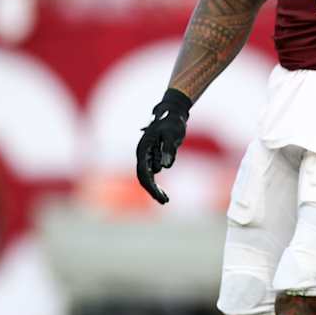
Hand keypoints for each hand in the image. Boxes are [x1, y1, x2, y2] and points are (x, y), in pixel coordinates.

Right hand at [135, 88, 190, 204]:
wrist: (173, 113)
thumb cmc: (172, 122)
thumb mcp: (173, 134)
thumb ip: (169, 150)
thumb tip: (165, 167)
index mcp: (143, 149)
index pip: (143, 172)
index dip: (151, 187)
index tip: (160, 197)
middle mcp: (142, 154)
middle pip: (143, 176)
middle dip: (152, 191)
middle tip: (164, 202)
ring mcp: (147, 156)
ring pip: (148, 176)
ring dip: (154, 189)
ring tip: (165, 200)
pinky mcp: (154, 156)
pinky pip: (153, 173)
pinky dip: (157, 184)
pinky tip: (163, 193)